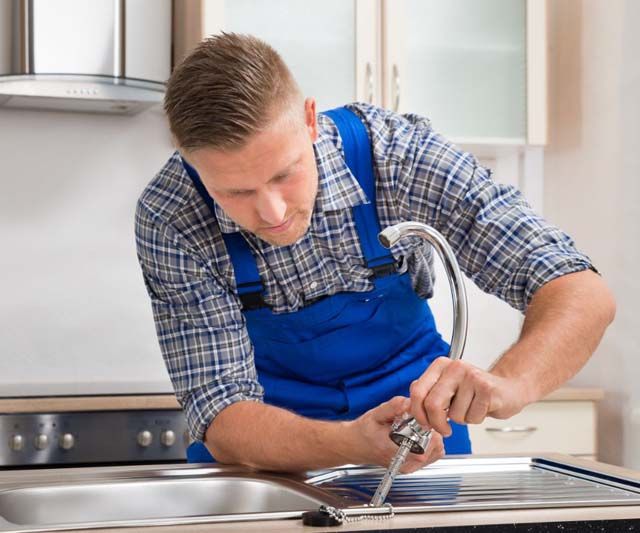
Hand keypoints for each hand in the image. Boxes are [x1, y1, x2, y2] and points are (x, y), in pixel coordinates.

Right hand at [346, 396, 444, 473]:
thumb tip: (410, 403)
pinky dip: (431, 444)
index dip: (427, 430)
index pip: (423, 447)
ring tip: (417, 429)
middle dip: (431, 431)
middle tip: (418, 422)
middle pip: (434, 449)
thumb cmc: (364, 431)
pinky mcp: (412, 467)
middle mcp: (402, 463)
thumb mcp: (376, 413)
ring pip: (436, 452)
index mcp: (393, 450)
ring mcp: (408, 467)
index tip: (420, 420)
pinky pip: (432, 456)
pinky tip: (419, 436)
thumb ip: (394, 407)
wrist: (356, 445)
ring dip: (432, 438)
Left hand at [409, 357, 526, 436]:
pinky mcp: (487, 389)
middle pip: (432, 404)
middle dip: (437, 423)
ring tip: (470, 408)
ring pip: (454, 414)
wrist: (509, 388)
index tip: (424, 423)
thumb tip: (410, 409)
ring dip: (461, 419)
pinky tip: (481, 408)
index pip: (417, 390)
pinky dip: (475, 419)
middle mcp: (455, 367)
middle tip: (444, 428)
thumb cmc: (476, 391)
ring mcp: (471, 377)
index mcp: (440, 365)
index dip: (418, 413)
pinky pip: (471, 417)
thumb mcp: (448, 387)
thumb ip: (428, 393)